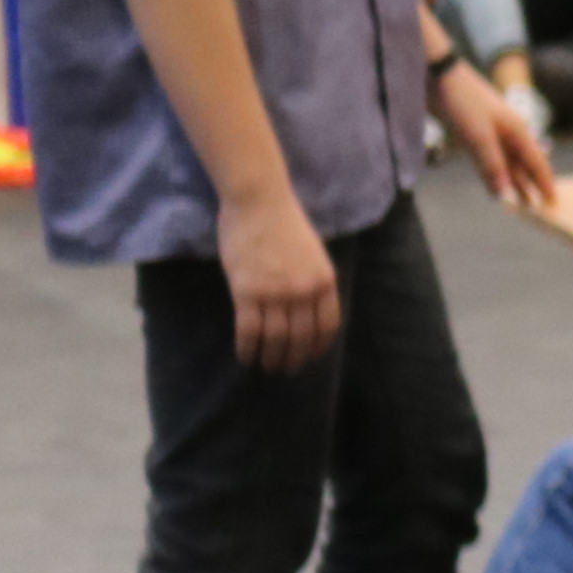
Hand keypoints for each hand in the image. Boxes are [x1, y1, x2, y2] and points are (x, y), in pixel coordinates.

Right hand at [222, 195, 340, 371]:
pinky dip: (247, 348)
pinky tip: (245, 357)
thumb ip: (313, 281)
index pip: (327, 325)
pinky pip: (249, 330)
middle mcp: (304, 291)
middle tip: (286, 370)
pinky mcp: (247, 292)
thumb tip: (307, 310)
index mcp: (325, 281)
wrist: (259, 202)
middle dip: (294, 358)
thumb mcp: (313, 254)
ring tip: (266, 368)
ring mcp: (275, 293)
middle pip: (301, 337)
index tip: (310, 358)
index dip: (318, 346)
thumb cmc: (285, 224)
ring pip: (275, 338)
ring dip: (271, 358)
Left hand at [434, 59, 549, 209]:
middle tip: (538, 211)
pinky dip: (494, 174)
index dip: (545, 184)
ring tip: (520, 204)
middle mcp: (509, 133)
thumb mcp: (478, 136)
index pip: (537, 164)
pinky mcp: (474, 133)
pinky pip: (490, 159)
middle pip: (524, 166)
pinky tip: (493, 185)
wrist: (437, 74)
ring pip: (507, 164)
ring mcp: (491, 133)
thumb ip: (492, 166)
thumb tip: (504, 197)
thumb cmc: (462, 101)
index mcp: (517, 131)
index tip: (552, 204)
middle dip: (530, 187)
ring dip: (512, 183)